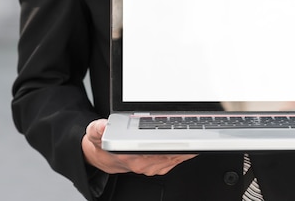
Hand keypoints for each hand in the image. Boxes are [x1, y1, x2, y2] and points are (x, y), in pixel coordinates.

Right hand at [82, 119, 196, 175]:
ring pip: (176, 157)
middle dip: (184, 142)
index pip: (155, 150)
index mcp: (131, 155)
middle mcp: (144, 164)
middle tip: (196, 130)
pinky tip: (193, 142)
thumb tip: (101, 126)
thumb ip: (98, 128)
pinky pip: (177, 159)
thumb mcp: (96, 133)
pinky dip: (186, 150)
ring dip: (188, 146)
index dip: (170, 143)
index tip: (181, 138)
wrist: (105, 157)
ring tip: (198, 133)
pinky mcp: (160, 166)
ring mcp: (154, 166)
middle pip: (170, 153)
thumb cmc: (104, 144)